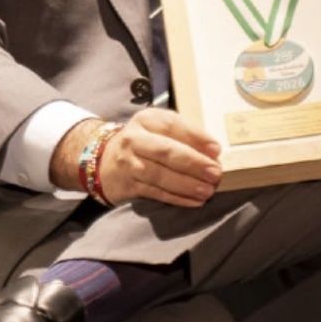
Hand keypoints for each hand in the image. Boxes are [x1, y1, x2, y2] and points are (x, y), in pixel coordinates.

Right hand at [50, 111, 221, 207]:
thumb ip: (185, 135)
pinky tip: (194, 201)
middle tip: (215, 173)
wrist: (104, 160)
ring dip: (187, 184)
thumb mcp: (159, 129)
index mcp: (146, 120)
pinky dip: (177, 198)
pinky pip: (156, 193)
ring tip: (208, 191)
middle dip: (193, 163)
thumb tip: (213, 151)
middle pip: (166, 151)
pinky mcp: (127, 185)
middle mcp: (134, 139)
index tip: (216, 149)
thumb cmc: (144, 143)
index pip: (172, 125)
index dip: (196, 137)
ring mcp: (128, 164)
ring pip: (160, 175)